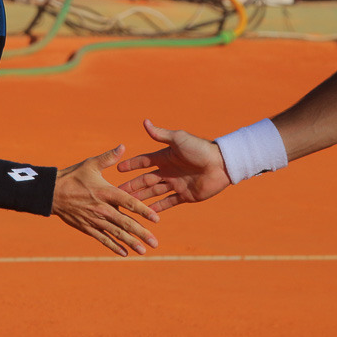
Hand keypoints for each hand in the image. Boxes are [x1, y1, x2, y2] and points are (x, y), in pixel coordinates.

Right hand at [53, 144, 158, 256]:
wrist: (52, 192)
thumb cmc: (73, 176)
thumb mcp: (91, 164)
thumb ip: (108, 157)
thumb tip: (123, 146)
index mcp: (106, 192)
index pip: (129, 202)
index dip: (144, 211)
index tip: (157, 219)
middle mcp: (102, 208)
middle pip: (126, 223)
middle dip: (142, 233)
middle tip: (155, 243)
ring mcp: (95, 220)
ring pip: (116, 233)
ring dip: (131, 243)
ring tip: (144, 251)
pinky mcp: (87, 227)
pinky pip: (103, 239)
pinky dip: (114, 246)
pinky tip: (125, 253)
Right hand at [117, 119, 231, 212]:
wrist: (221, 164)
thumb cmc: (200, 148)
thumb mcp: (178, 139)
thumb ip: (161, 134)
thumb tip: (145, 122)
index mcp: (165, 157)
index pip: (144, 162)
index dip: (131, 165)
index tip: (117, 170)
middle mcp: (169, 171)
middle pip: (146, 180)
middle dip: (131, 186)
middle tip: (115, 193)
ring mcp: (176, 184)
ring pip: (154, 193)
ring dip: (141, 198)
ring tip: (127, 205)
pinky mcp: (186, 195)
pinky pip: (169, 203)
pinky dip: (158, 208)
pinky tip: (147, 214)